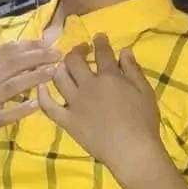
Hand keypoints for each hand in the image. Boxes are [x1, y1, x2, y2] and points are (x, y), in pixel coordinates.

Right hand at [0, 40, 59, 154]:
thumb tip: (20, 47)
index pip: (6, 51)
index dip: (29, 45)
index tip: (48, 43)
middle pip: (13, 64)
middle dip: (37, 57)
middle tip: (57, 54)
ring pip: (12, 86)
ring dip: (34, 77)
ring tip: (52, 71)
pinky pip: (8, 113)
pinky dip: (22, 108)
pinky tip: (37, 103)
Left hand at [38, 34, 161, 171]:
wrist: (132, 151)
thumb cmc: (144, 122)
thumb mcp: (145, 92)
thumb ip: (133, 70)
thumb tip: (124, 50)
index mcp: (109, 77)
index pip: (102, 52)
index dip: (100, 42)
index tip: (98, 37)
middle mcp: (88, 86)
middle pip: (74, 60)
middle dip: (76, 50)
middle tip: (81, 50)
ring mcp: (75, 103)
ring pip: (59, 78)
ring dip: (60, 68)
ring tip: (64, 67)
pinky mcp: (68, 121)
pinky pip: (49, 106)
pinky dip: (43, 95)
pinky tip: (42, 87)